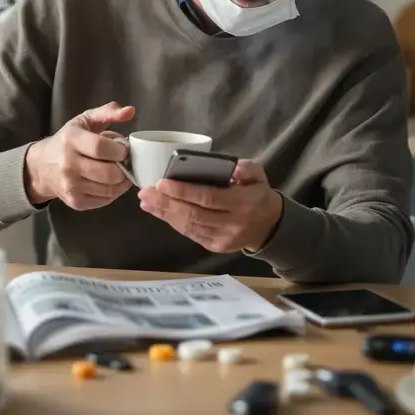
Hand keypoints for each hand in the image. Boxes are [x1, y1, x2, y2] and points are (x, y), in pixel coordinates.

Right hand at [24, 101, 134, 209]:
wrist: (41, 167)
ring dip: (121, 181)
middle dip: (123, 168)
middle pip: (108, 173)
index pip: (101, 148)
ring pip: (109, 189)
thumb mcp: (84, 120)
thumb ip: (108, 112)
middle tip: (123, 163)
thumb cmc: (67, 141)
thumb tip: (130, 111)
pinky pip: (105, 200)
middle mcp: (68, 165)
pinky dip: (113, 192)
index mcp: (71, 140)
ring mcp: (71, 186)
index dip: (120, 150)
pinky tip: (110, 182)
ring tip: (119, 171)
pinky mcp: (76, 201)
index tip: (124, 150)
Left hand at [137, 159, 283, 252]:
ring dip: (165, 214)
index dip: (184, 192)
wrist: (269, 226)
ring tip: (147, 202)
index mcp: (242, 203)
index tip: (162, 183)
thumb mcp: (259, 176)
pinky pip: (191, 234)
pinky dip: (174, 223)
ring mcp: (223, 238)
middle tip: (145, 193)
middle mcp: (232, 224)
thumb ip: (247, 169)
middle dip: (166, 204)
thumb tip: (233, 167)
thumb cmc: (257, 194)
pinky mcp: (216, 247)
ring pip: (189, 226)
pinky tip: (160, 212)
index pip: (208, 198)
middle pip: (193, 214)